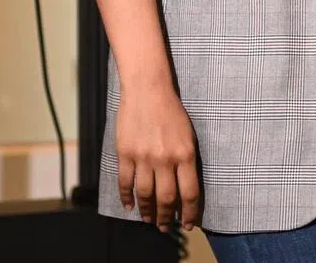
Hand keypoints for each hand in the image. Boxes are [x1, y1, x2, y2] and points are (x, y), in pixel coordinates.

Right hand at [115, 83, 200, 232]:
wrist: (148, 90)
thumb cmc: (172, 110)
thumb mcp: (189, 134)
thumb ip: (186, 160)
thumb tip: (185, 186)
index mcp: (185, 153)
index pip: (189, 192)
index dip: (190, 212)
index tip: (189, 223)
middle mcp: (165, 158)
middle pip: (166, 198)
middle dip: (167, 217)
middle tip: (165, 227)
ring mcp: (143, 157)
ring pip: (145, 194)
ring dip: (147, 211)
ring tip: (149, 220)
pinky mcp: (126, 154)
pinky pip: (125, 182)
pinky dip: (126, 197)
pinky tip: (129, 206)